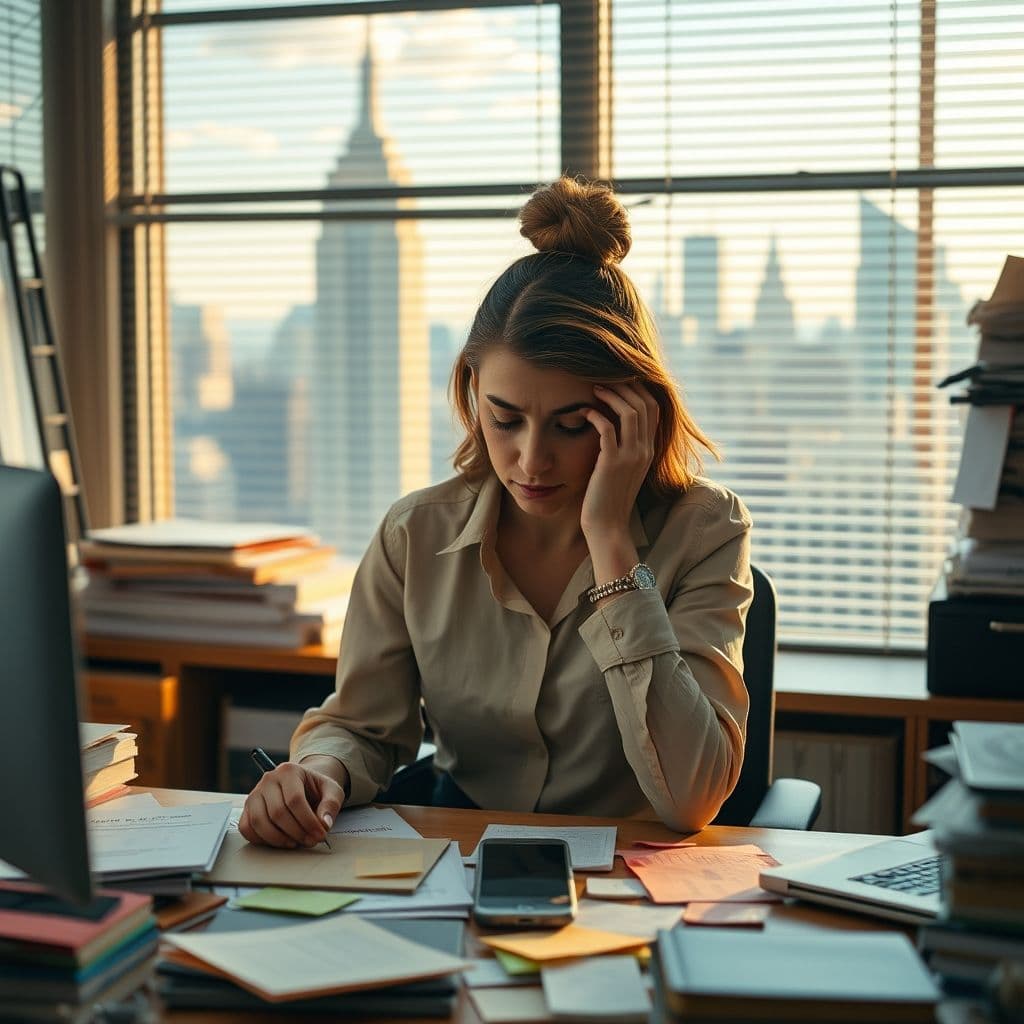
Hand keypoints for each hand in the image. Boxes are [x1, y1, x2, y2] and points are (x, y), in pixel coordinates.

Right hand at [238, 759, 345, 848]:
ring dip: (278, 839)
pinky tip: (280, 841)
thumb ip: (331, 805)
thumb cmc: (316, 789)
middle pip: (277, 813)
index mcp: (289, 770)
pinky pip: (246, 828)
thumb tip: (324, 824)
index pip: (295, 799)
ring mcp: (255, 794)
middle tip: (311, 841)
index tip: (320, 834)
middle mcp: (268, 780)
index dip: (308, 821)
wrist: (303, 786)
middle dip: (296, 832)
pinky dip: (261, 840)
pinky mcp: (247, 809)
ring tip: (296, 842)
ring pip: (259, 822)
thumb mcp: (332, 791)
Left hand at [580, 382, 659, 541]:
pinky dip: (596, 415)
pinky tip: (585, 412)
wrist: (607, 526)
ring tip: (594, 389)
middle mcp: (644, 450)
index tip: (618, 379)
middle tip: (603, 378)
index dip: (638, 389)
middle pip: (644, 404)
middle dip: (624, 385)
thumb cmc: (608, 497)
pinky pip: (608, 429)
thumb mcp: (621, 468)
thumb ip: (622, 447)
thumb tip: (610, 423)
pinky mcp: (612, 464)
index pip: (653, 407)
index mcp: (648, 449)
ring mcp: (631, 457)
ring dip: (611, 395)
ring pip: (630, 412)